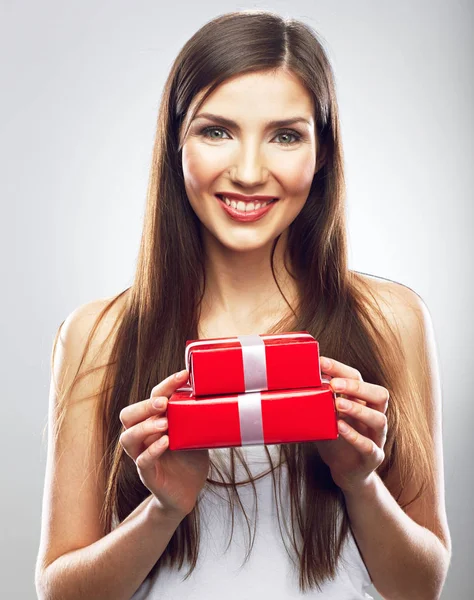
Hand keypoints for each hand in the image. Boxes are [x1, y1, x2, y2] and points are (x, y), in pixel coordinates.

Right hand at [118, 370, 209, 518]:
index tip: (184, 375)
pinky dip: (153, 450)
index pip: (152, 398)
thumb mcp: (197, 434)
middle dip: (145, 405)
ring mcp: (142, 455)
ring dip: (145, 427)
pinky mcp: (148, 474)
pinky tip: (166, 443)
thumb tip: (220, 394)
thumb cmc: (190, 459)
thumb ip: (200, 417)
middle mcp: (144, 436)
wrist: (187, 493)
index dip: (165, 385)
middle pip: (128, 415)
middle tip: (165, 403)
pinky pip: (142, 461)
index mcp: (154, 421)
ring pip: (128, 437)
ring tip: (164, 424)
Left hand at [315, 356, 388, 492]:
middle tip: (334, 383)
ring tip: (337, 404)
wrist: (347, 472)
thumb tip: (292, 383)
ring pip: (379, 419)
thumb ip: (317, 402)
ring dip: (358, 409)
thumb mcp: (325, 417)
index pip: (358, 378)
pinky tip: (340, 428)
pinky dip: (355, 437)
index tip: (321, 362)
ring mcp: (377, 437)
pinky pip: (369, 447)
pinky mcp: (373, 457)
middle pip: (379, 394)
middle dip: (356, 386)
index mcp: (364, 402)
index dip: (341, 369)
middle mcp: (375, 416)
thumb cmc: (336, 439)